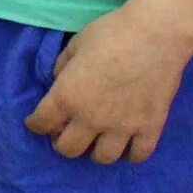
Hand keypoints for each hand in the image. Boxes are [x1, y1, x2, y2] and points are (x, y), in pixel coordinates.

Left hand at [26, 4, 192, 162]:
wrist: (156, 35)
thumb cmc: (111, 34)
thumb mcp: (74, 47)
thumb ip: (63, 69)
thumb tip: (61, 81)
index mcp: (67, 97)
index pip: (41, 124)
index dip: (36, 124)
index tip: (38, 121)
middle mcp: (91, 118)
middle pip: (69, 149)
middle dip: (62, 142)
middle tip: (68, 131)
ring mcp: (123, 127)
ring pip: (103, 158)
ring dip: (96, 150)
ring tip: (99, 138)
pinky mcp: (151, 127)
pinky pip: (139, 155)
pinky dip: (131, 153)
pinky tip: (128, 142)